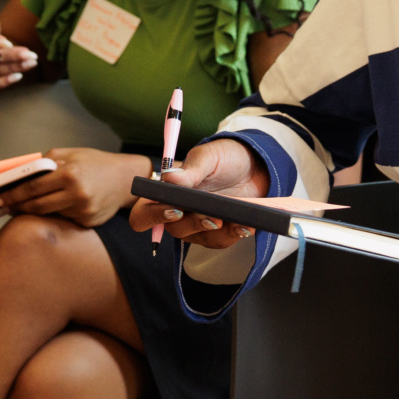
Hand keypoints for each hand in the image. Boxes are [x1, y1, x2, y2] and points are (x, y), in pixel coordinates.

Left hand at [0, 146, 148, 227]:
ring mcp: (83, 211)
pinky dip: (54, 214)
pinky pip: (63, 219)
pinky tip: (52, 207)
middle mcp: (77, 194)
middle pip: (37, 205)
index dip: (12, 194)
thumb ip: (45, 161)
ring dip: (32, 211)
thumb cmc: (96, 163)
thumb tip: (18, 172)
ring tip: (19, 206)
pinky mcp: (88, 222)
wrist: (126, 179)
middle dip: (16, 206)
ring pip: (49, 213)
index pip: (33, 187)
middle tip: (0, 207)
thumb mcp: (71, 154)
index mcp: (70, 173)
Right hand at [126, 137, 269, 249]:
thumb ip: (191, 169)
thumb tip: (169, 178)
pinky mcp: (217, 232)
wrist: (255, 165)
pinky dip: (234, 234)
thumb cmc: (225, 157)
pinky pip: (220, 241)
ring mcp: (197, 224)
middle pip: (174, 229)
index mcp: (166, 192)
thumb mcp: (209, 156)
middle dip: (194, 223)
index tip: (176, 210)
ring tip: (238, 221)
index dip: (153, 217)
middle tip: (214, 216)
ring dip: (218, 232)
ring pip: (199, 239)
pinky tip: (245, 225)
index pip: (143, 214)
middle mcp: (177, 212)